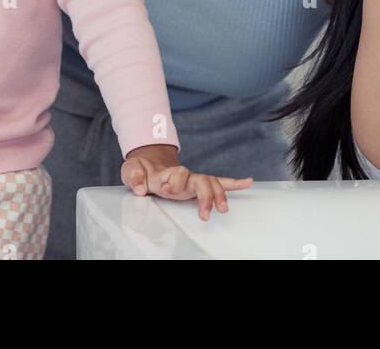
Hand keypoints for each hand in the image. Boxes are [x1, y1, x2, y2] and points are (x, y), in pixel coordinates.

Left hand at [121, 145, 253, 220]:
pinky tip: (248, 182)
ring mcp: (191, 182)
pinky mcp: (195, 187)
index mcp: (168, 175)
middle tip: (205, 215)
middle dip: (206, 196)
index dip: (174, 180)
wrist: (148, 163)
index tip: (166, 188)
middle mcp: (184, 177)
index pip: (178, 174)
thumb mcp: (130, 169)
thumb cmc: (140, 169)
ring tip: (224, 209)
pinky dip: (233, 183)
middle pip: (202, 181)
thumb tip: (141, 187)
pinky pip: (218, 183)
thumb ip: (134, 175)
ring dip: (220, 196)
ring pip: (212, 184)